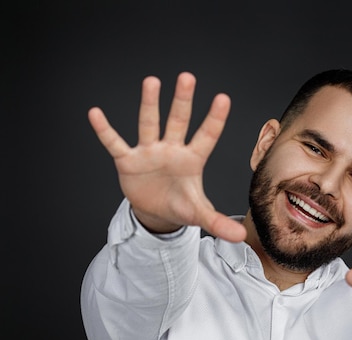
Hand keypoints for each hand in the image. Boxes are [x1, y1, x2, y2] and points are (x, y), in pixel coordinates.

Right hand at [88, 72, 245, 241]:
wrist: (155, 211)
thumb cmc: (180, 205)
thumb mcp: (199, 214)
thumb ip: (218, 222)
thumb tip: (241, 236)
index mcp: (192, 159)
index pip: (206, 136)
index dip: (214, 119)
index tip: (223, 98)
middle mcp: (172, 149)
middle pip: (178, 121)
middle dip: (182, 101)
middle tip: (187, 77)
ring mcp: (149, 152)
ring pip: (150, 124)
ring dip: (150, 105)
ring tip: (152, 81)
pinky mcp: (128, 161)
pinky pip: (115, 143)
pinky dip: (105, 131)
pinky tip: (95, 114)